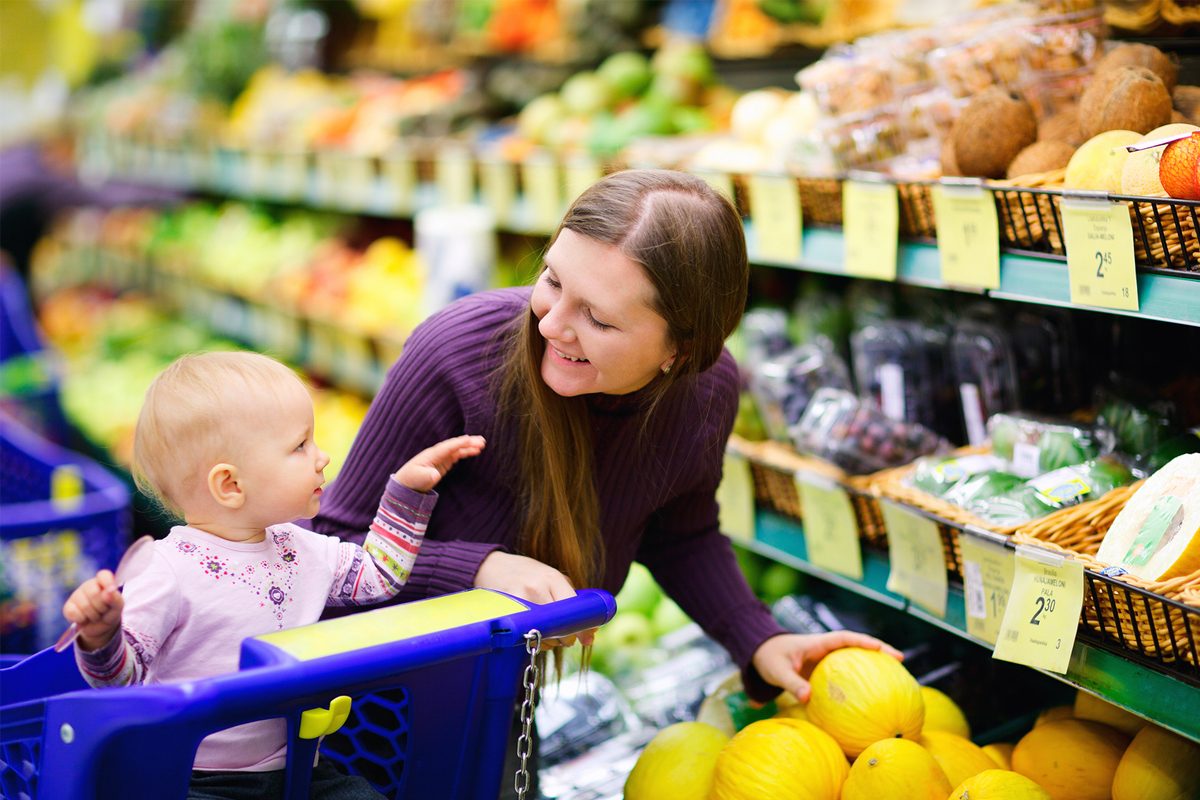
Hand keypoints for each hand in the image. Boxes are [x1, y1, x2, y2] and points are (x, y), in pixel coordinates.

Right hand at [62, 570, 123, 650]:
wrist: (100, 629)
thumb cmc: (110, 613)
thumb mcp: (117, 607)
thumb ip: (115, 598)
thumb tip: (110, 590)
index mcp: (103, 582)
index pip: (103, 575)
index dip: (107, 582)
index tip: (111, 591)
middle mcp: (89, 586)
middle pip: (94, 593)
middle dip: (101, 607)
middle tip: (103, 611)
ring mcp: (77, 595)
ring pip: (85, 605)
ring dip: (93, 615)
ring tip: (96, 616)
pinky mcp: (68, 607)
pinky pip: (74, 613)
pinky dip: (82, 619)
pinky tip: (84, 619)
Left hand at [393, 435, 485, 492]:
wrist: (406, 483)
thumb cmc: (411, 479)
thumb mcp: (418, 478)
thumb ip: (427, 475)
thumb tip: (435, 474)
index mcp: (431, 454)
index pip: (447, 447)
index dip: (459, 443)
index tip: (470, 440)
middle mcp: (437, 453)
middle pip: (454, 445)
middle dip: (467, 442)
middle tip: (482, 441)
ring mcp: (440, 457)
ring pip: (457, 450)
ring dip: (469, 446)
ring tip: (482, 445)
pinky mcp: (443, 463)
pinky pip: (456, 455)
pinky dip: (465, 452)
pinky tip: (474, 451)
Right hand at [473, 552, 595, 647]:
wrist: (490, 567)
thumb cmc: (526, 575)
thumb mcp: (551, 580)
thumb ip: (572, 602)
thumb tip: (590, 637)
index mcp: (553, 577)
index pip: (575, 609)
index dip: (581, 628)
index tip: (583, 638)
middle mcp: (538, 586)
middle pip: (560, 625)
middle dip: (565, 637)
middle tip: (562, 636)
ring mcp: (520, 597)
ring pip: (543, 633)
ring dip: (549, 641)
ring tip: (544, 632)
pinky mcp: (506, 609)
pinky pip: (526, 634)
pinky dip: (532, 639)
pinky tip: (531, 633)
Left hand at [751, 631, 903, 704]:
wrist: (760, 655)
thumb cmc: (769, 658)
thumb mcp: (777, 671)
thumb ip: (791, 683)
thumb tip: (808, 698)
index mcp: (818, 642)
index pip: (845, 638)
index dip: (864, 641)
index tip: (881, 649)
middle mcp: (826, 649)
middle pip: (858, 646)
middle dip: (879, 650)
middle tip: (901, 659)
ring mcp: (827, 660)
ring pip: (855, 660)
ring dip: (873, 665)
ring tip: (897, 676)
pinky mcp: (825, 672)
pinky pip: (846, 675)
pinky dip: (859, 682)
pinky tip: (869, 699)